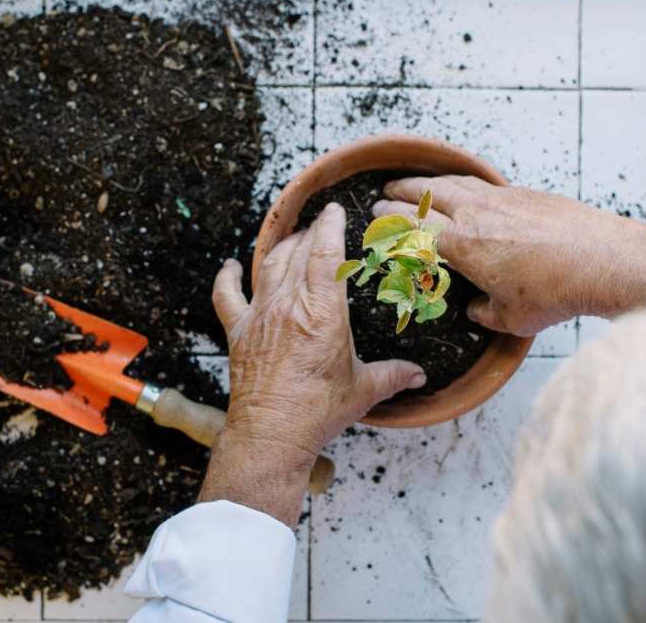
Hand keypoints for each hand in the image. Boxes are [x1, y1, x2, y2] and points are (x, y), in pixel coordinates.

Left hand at [198, 202, 425, 524]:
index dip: (330, 227)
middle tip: (319, 226)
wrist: (272, 433)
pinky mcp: (239, 332)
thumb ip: (394, 375)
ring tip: (291, 238)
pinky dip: (227, 277)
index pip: (326, 254)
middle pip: (297, 253)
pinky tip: (230, 266)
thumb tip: (419, 375)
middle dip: (309, 234)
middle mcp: (290, 306)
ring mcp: (261, 316)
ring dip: (280, 248)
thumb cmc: (317, 412)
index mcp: (324, 313)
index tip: (334, 212)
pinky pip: (227, 295)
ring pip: (268, 267)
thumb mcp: (364, 390)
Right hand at [374, 176, 645, 335]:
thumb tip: (476, 309)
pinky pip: (482, 183)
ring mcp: (501, 200)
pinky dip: (461, 183)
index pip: (412, 228)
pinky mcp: (525, 194)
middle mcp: (475, 215)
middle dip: (400, 195)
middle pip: (426, 196)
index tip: (375, 219)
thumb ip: (484, 311)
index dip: (388, 223)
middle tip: (385, 194)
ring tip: (415, 183)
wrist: (603, 260)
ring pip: (454, 184)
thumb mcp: (511, 318)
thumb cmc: (557, 292)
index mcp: (461, 246)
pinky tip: (462, 187)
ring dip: (428, 183)